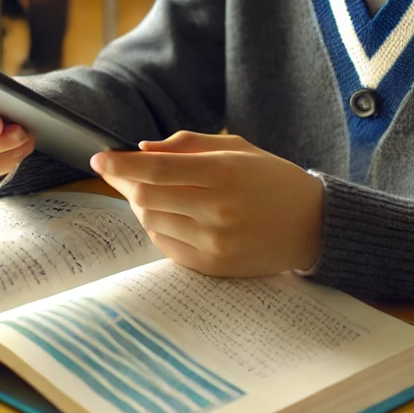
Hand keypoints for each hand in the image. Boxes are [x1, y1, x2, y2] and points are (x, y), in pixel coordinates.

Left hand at [92, 132, 324, 276]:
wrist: (314, 226)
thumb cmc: (273, 180)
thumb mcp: (237, 148)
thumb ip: (187, 146)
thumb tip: (142, 150)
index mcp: (224, 173)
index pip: (156, 169)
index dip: (120, 164)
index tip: (99, 158)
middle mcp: (218, 209)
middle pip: (146, 198)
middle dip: (125, 184)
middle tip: (120, 174)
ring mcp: (215, 242)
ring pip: (152, 222)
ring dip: (142, 205)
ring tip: (153, 193)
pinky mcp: (214, 266)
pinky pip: (166, 246)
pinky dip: (158, 228)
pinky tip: (170, 216)